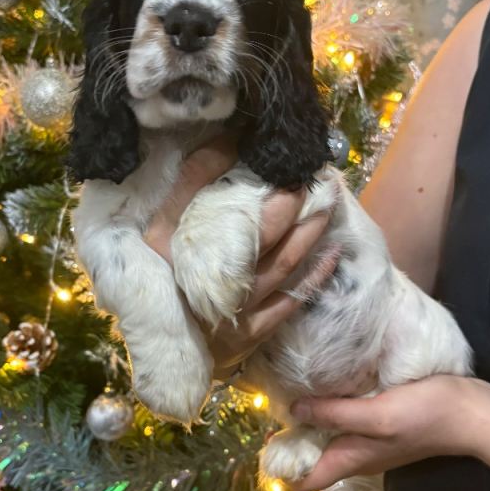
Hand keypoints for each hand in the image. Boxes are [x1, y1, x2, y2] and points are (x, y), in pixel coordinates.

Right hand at [144, 139, 337, 379]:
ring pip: (283, 262)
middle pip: (262, 231)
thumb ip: (189, 183)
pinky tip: (331, 252)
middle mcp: (206, 277)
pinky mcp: (251, 332)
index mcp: (174, 248)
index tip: (273, 157)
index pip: (213, 199)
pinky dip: (314, 275)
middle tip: (312, 174)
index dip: (249, 177)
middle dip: (292, 200)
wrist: (160, 351)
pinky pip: (291, 299)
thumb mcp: (157, 232)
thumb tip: (226, 139)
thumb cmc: (157, 281)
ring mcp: (233, 308)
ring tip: (328, 203)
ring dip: (310, 230)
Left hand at [287, 374, 489, 490]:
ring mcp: (370, 439)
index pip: (305, 483)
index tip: (267, 442)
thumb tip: (292, 410)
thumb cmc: (424, 416)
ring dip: (311, 419)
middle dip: (291, 438)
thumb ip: (335, 414)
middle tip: (274, 403)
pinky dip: (333, 407)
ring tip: (294, 388)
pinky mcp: (382, 421)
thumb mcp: (375, 415)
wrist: (471, 413)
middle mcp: (356, 454)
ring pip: (328, 437)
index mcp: (350, 460)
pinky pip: (347, 419)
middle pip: (312, 457)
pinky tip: (329, 382)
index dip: (282, 470)